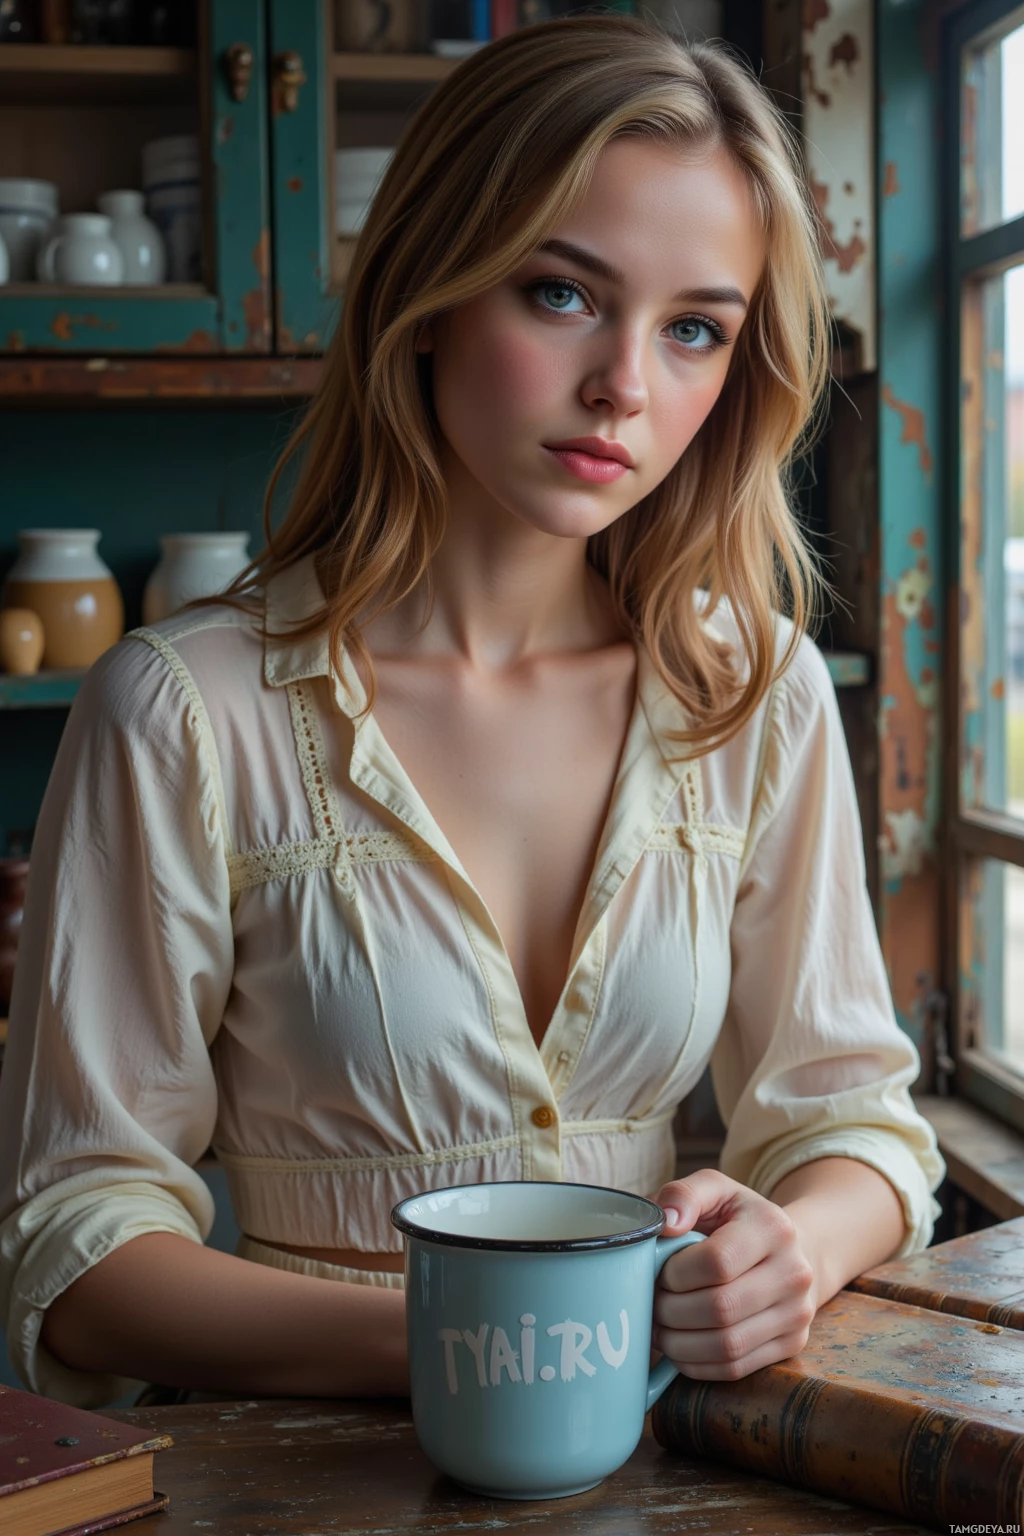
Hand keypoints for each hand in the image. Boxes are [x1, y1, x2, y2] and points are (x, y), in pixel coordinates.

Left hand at [650, 1168, 817, 1380]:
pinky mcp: (792, 1344)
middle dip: (671, 1311)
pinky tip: (679, 1347)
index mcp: (773, 1227)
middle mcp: (794, 1272)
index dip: (676, 1273)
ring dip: (679, 1343)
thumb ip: (684, 1194)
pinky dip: (697, 1363)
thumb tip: (665, 1222)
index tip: (659, 1271)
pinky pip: (736, 1367)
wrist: (794, 1251)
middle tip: (651, 1303)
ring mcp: (797, 1313)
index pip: (717, 1262)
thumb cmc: (740, 1220)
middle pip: (720, 1308)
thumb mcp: (715, 1190)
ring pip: (727, 1345)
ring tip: (659, 1327)